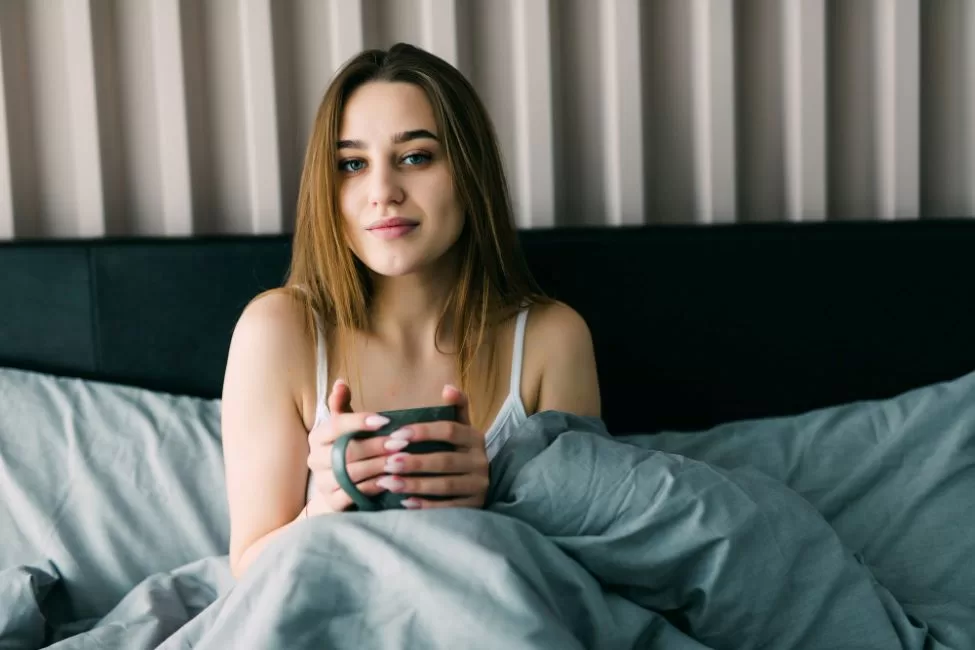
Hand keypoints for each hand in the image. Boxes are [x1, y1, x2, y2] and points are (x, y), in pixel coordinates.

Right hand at [305, 379, 394, 513]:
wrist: (338, 488)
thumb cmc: (347, 450)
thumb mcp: (345, 426)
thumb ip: (342, 405)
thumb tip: (340, 383)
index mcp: (318, 436)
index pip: (336, 425)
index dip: (360, 422)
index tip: (386, 420)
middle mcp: (315, 459)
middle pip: (347, 451)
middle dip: (377, 446)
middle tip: (402, 443)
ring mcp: (322, 482)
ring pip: (352, 473)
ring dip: (379, 466)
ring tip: (402, 460)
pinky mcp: (332, 502)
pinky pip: (354, 494)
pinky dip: (374, 486)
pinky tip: (391, 480)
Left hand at [374, 385, 489, 509]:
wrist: (481, 484)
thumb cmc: (460, 452)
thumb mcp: (462, 428)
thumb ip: (456, 408)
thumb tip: (447, 387)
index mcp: (475, 437)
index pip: (449, 430)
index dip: (423, 432)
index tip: (396, 435)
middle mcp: (480, 461)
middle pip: (445, 460)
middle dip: (414, 462)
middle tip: (387, 462)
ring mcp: (479, 485)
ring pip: (445, 485)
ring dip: (415, 484)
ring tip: (389, 483)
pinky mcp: (475, 506)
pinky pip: (448, 507)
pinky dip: (426, 505)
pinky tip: (405, 503)